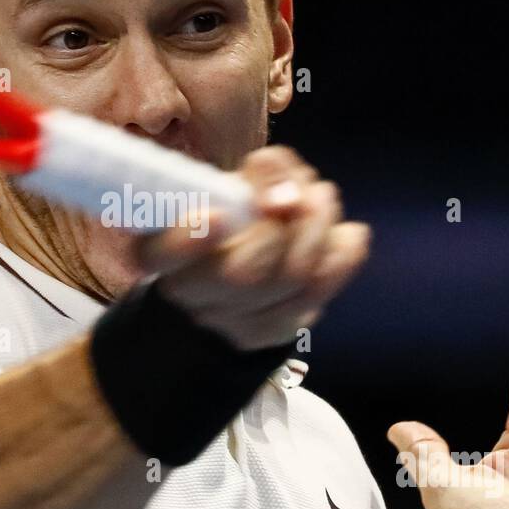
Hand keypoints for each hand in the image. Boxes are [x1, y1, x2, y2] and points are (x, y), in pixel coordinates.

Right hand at [137, 146, 370, 350]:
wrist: (225, 287)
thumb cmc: (222, 222)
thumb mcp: (224, 189)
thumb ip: (252, 179)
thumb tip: (285, 189)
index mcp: (158, 253)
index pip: (163, 255)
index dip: (188, 240)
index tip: (219, 216)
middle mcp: (190, 294)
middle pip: (240, 274)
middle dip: (282, 226)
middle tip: (304, 191)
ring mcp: (232, 320)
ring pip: (286, 282)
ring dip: (316, 231)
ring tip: (323, 197)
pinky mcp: (272, 330)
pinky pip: (315, 297)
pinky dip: (341, 259)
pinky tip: (350, 233)